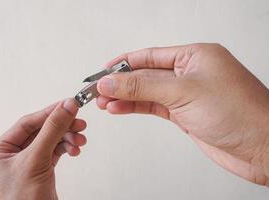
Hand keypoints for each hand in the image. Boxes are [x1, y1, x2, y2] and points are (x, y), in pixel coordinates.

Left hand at [0, 99, 86, 199]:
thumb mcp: (36, 160)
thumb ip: (52, 130)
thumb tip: (66, 106)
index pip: (27, 124)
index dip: (49, 112)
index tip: (68, 104)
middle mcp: (11, 157)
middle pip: (41, 132)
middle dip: (61, 127)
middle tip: (79, 122)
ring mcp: (26, 165)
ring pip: (50, 142)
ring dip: (67, 138)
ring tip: (80, 139)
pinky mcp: (40, 172)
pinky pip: (55, 153)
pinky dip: (66, 149)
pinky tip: (75, 149)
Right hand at [96, 43, 268, 185]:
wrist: (262, 148)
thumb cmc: (240, 113)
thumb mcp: (183, 92)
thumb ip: (142, 87)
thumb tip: (110, 82)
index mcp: (195, 56)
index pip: (150, 56)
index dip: (124, 63)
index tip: (102, 71)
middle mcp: (190, 73)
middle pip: (146, 74)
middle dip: (121, 83)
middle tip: (97, 90)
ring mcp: (187, 95)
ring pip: (147, 92)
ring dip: (124, 97)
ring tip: (103, 102)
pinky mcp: (185, 114)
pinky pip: (153, 106)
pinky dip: (136, 108)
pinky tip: (119, 108)